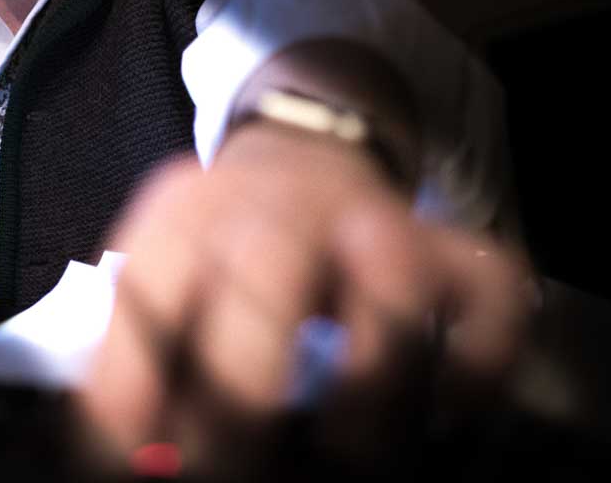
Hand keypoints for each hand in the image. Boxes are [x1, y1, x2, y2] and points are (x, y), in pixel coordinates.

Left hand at [77, 121, 532, 474]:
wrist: (302, 157)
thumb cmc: (221, 245)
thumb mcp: (161, 268)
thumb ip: (134, 348)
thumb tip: (123, 447)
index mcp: (188, 211)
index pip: (153, 283)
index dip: (137, 374)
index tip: (145, 447)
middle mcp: (282, 206)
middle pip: (269, 272)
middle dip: (248, 382)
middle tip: (240, 456)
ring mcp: (375, 220)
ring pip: (391, 281)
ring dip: (370, 382)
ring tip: (350, 452)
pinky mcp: (452, 248)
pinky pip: (486, 298)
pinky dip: (473, 366)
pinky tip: (442, 411)